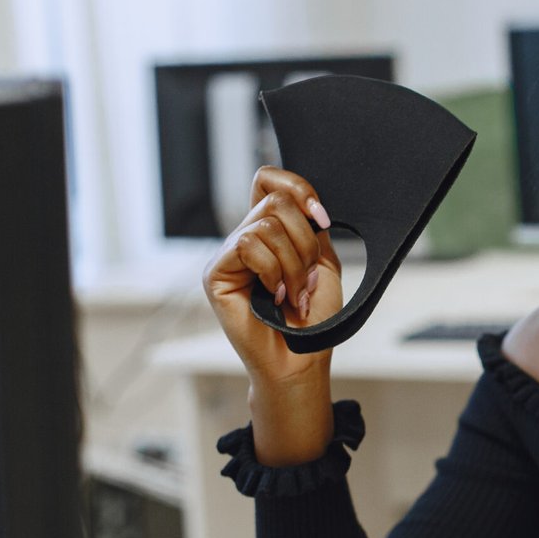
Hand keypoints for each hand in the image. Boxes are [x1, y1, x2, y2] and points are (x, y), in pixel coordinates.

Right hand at [202, 166, 342, 386]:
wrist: (303, 358)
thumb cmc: (314, 317)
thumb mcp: (322, 261)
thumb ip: (310, 227)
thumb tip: (303, 202)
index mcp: (271, 230)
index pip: (270, 179)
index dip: (299, 188)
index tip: (321, 219)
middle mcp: (246, 237)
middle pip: (276, 200)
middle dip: (305, 241)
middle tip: (308, 277)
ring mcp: (228, 255)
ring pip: (266, 225)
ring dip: (293, 265)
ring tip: (295, 295)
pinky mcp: (216, 273)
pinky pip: (247, 245)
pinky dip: (273, 272)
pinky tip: (276, 297)